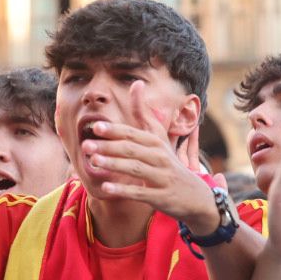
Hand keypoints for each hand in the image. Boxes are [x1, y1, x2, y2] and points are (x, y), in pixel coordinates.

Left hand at [80, 80, 216, 228]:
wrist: (194, 195)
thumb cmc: (169, 163)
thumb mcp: (158, 137)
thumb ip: (144, 113)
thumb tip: (136, 83)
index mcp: (157, 143)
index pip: (134, 134)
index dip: (115, 130)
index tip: (96, 127)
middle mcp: (161, 158)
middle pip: (132, 150)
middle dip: (109, 147)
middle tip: (86, 145)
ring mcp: (162, 177)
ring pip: (136, 169)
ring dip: (114, 164)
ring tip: (93, 162)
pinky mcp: (161, 196)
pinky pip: (140, 192)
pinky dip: (123, 189)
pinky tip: (106, 187)